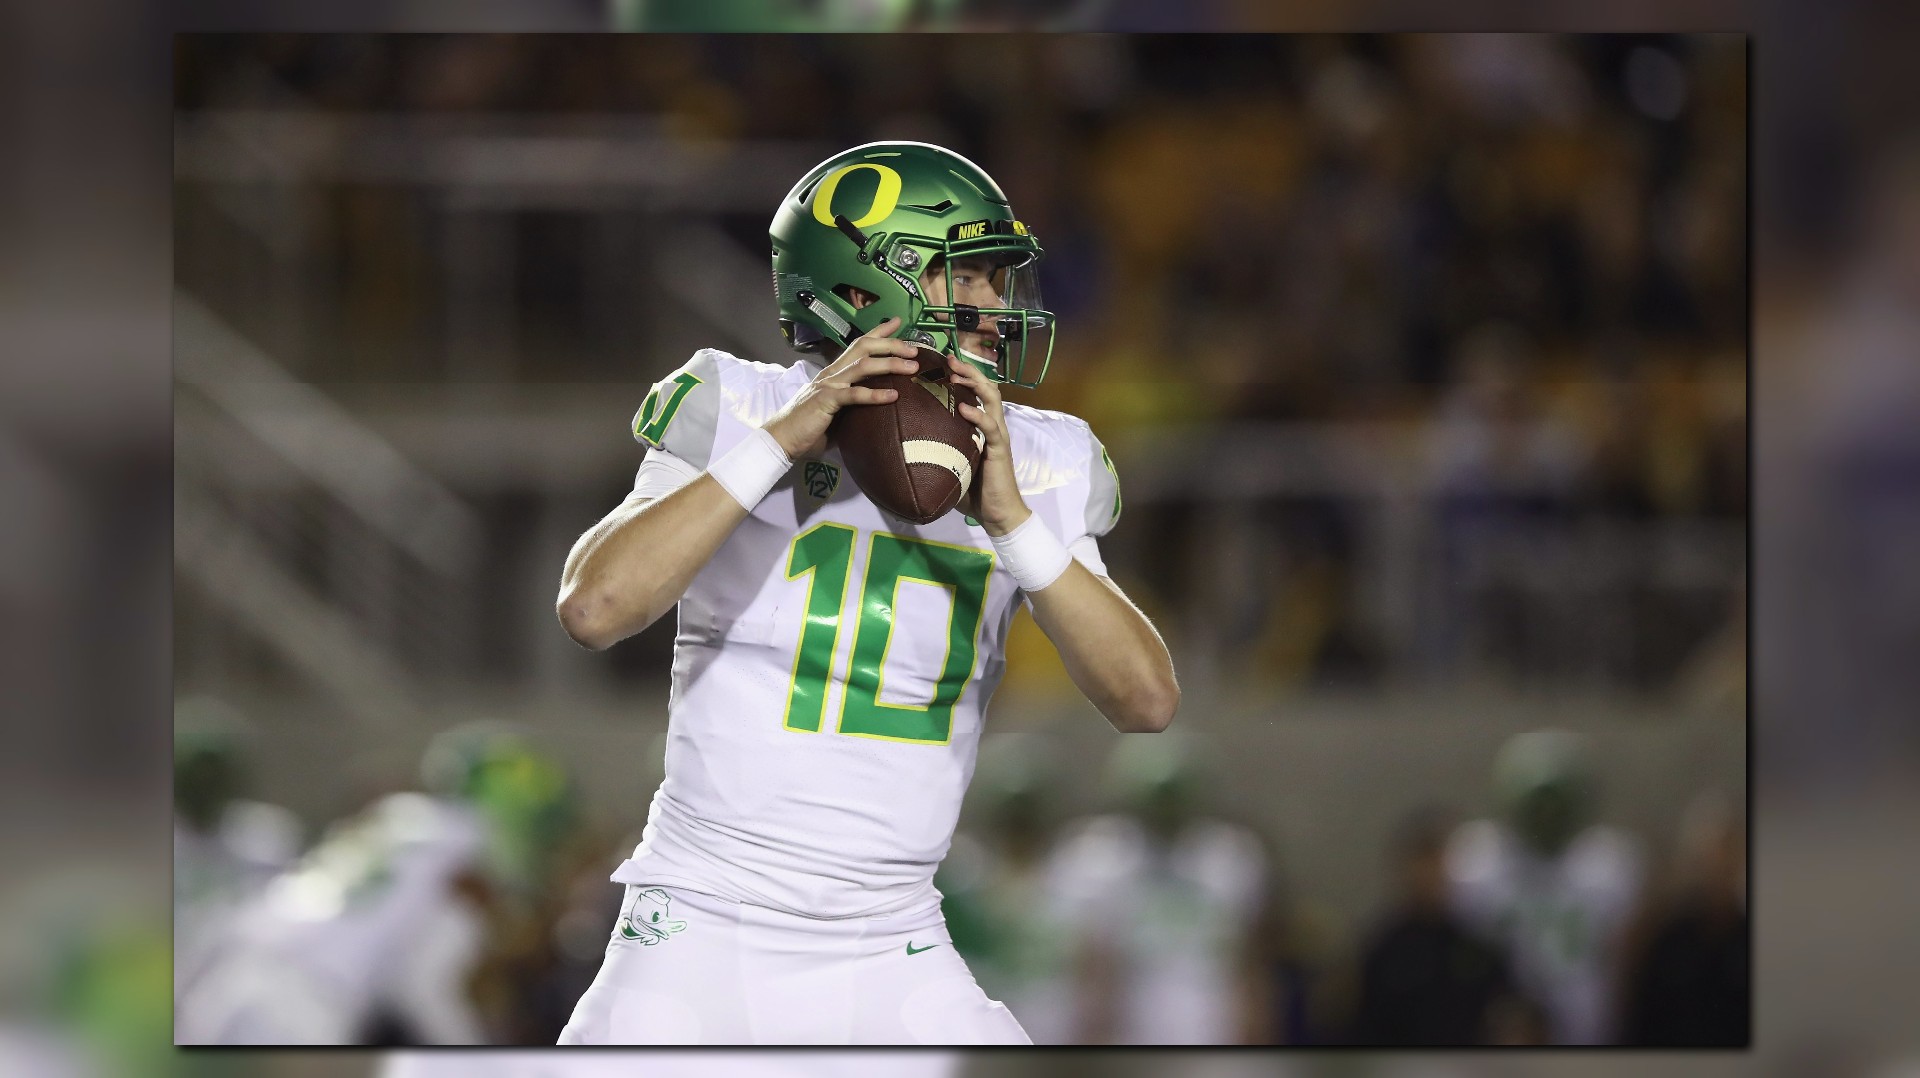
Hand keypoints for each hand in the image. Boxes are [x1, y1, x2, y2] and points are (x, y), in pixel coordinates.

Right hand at [762, 317, 920, 459]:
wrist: (781, 439)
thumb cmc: (809, 428)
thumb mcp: (837, 410)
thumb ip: (854, 402)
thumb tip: (878, 405)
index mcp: (834, 372)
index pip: (858, 344)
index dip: (878, 331)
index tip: (897, 322)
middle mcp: (832, 373)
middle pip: (864, 347)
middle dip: (891, 344)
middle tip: (915, 348)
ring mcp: (828, 385)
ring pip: (863, 365)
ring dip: (890, 363)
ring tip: (912, 367)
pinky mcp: (826, 401)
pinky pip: (853, 394)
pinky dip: (874, 394)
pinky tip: (893, 396)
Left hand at [945, 352, 1030, 535]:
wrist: (998, 514)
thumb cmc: (973, 491)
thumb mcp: (950, 465)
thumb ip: (934, 452)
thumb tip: (901, 450)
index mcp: (981, 426)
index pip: (975, 391)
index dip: (962, 375)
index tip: (940, 362)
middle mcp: (992, 424)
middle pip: (985, 385)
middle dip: (967, 370)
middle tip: (948, 358)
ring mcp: (997, 435)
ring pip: (991, 398)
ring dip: (974, 382)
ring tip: (956, 374)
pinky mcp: (999, 449)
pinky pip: (991, 427)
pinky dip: (978, 415)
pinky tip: (964, 408)